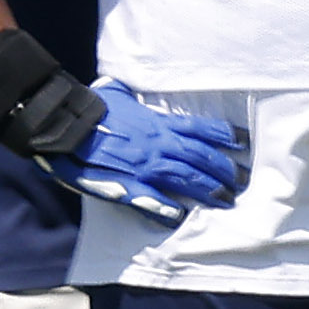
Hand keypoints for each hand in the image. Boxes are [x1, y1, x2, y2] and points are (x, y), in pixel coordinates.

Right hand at [39, 79, 248, 226]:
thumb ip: (130, 97)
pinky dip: (169, 209)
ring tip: (226, 200)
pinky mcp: (128, 184)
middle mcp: (158, 144)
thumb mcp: (116, 93)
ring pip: (186, 178)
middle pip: (200, 157)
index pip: (199, 128)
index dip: (223, 135)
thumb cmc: (90, 107)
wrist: (66, 124)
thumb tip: (127, 92)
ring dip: (209, 190)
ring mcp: (145, 166)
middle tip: (243, 181)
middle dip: (225, 169)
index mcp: (157, 123)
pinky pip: (154, 199)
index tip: (242, 142)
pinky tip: (182, 216)